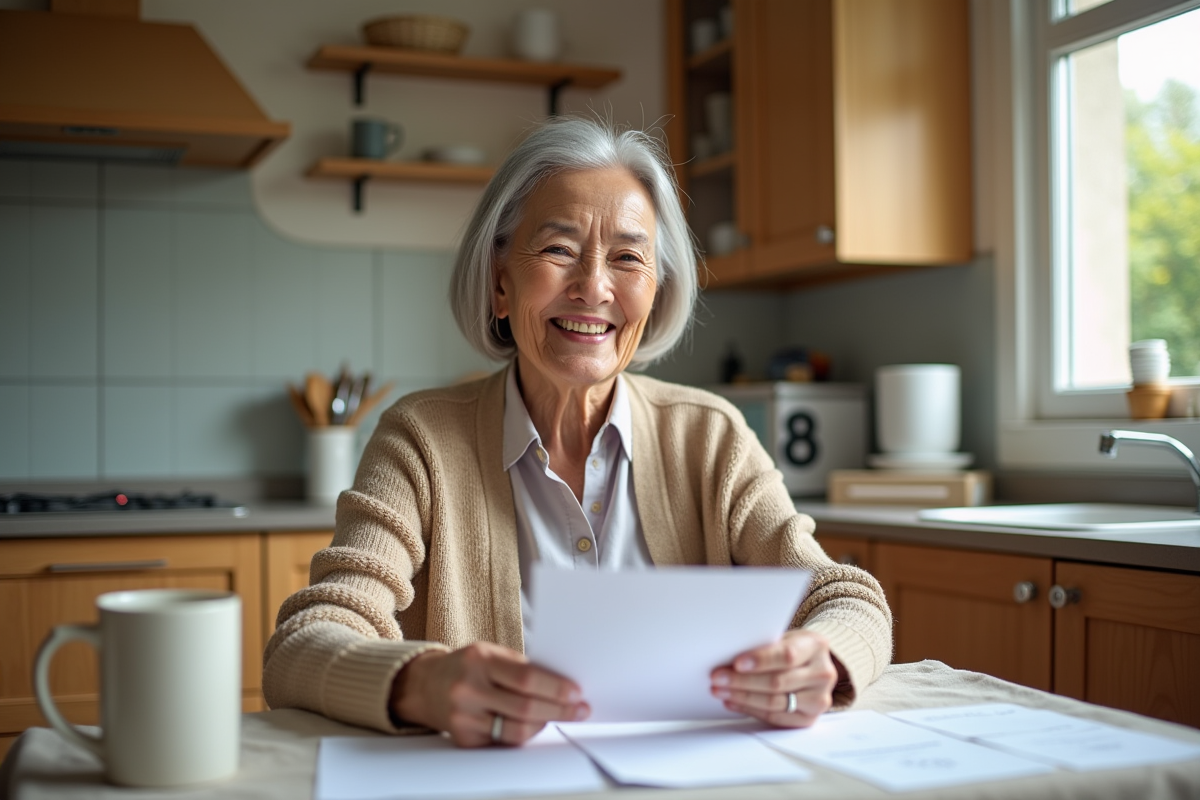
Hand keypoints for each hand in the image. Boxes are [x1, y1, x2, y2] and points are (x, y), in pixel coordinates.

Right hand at [389, 641, 588, 746]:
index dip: (555, 688)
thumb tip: (562, 685)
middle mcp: (469, 690)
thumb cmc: (466, 666)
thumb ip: (521, 667)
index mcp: (479, 661)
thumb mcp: (490, 653)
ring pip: (516, 731)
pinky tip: (535, 725)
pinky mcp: (464, 739)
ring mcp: (464, 718)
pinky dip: (524, 734)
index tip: (576, 692)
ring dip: (544, 725)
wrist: (425, 686)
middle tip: (579, 710)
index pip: (526, 678)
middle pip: (525, 708)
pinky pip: (503, 742)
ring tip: (559, 716)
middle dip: (559, 710)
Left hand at [710, 630, 838, 726]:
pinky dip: (750, 710)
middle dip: (742, 681)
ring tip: (721, 690)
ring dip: (742, 697)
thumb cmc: (792, 648)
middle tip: (718, 678)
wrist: (812, 666)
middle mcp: (823, 674)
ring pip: (774, 702)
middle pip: (778, 682)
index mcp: (816, 646)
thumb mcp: (784, 638)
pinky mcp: (809, 719)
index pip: (787, 655)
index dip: (761, 660)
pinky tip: (734, 702)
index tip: (737, 663)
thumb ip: (764, 645)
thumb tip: (728, 656)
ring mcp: (819, 699)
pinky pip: (775, 717)